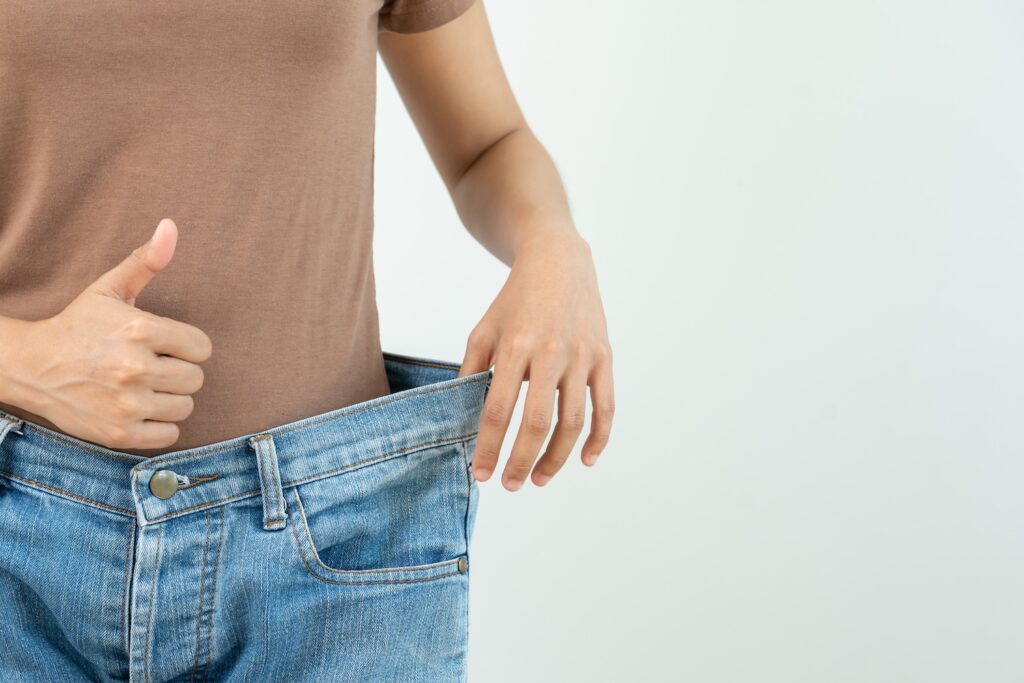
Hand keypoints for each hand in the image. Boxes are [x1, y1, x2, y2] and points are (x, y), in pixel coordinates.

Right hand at [8, 218, 213, 449]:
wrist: (31, 366)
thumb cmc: (79, 325)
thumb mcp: (110, 288)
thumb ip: (146, 260)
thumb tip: (170, 225)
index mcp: (140, 330)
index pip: (202, 348)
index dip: (186, 346)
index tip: (164, 345)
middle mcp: (136, 368)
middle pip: (196, 378)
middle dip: (177, 372)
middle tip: (149, 366)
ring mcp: (127, 404)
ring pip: (186, 407)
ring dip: (170, 399)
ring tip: (143, 387)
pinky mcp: (120, 433)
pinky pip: (170, 434)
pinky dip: (159, 425)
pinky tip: (137, 409)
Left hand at [457, 234, 613, 489]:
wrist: (559, 262)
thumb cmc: (514, 300)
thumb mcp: (484, 329)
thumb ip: (472, 371)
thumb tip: (462, 417)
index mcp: (516, 346)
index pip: (500, 409)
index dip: (490, 447)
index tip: (481, 474)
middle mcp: (551, 352)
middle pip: (538, 422)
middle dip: (522, 460)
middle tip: (510, 486)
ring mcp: (582, 356)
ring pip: (574, 421)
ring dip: (557, 458)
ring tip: (539, 479)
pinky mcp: (605, 357)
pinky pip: (605, 406)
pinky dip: (598, 438)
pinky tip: (585, 460)